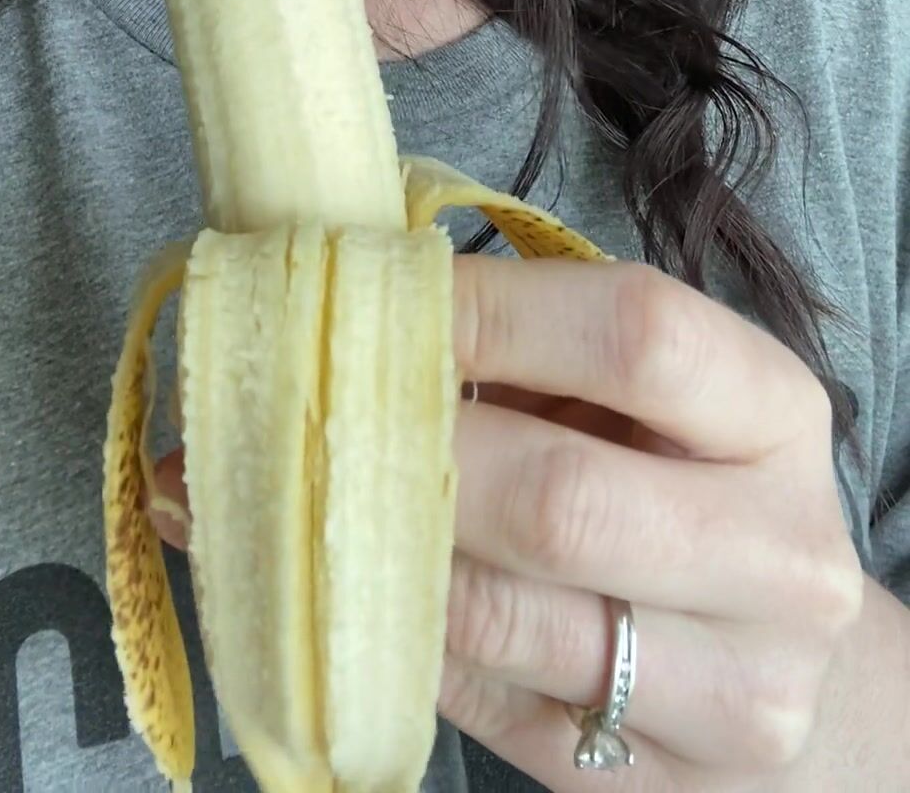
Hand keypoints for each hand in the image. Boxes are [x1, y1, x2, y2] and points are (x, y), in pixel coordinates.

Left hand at [149, 254, 864, 789]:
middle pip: (561, 498)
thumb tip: (333, 304)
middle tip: (300, 410)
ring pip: (502, 620)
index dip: (490, 312)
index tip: (377, 295)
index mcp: (775, 414)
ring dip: (359, 551)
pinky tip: (319, 583)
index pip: (636, 337)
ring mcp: (730, 690)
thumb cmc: (682, 484)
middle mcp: (779, 557)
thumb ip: (530, 351)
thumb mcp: (648, 398)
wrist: (782, 659)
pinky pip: (477, 701)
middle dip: (404, 449)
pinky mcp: (645, 783)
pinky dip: (379, 634)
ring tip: (257, 491)